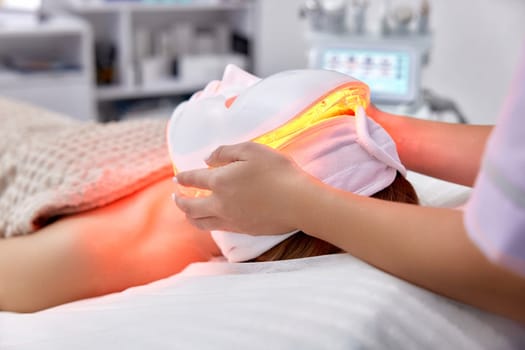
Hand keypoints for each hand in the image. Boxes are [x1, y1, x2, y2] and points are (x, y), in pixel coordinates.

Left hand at [174, 142, 311, 234]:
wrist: (299, 202)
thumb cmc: (278, 172)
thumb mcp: (252, 150)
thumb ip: (226, 151)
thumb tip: (208, 159)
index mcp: (220, 181)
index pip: (193, 180)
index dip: (183, 178)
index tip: (177, 178)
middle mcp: (220, 203)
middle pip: (190, 207)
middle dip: (180, 201)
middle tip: (176, 197)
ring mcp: (231, 219)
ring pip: (201, 223)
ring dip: (190, 217)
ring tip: (187, 213)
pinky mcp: (243, 230)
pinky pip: (217, 229)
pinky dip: (207, 224)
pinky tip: (210, 220)